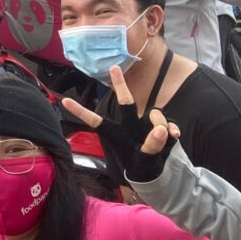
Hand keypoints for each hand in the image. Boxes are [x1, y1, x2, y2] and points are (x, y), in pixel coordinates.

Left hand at [62, 65, 180, 181]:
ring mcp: (144, 123)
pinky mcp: (161, 124)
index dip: (81, 112)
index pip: (96, 121)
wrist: (156, 172)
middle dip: (120, 84)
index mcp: (116, 134)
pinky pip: (169, 121)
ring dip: (160, 123)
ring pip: (155, 113)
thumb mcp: (144, 161)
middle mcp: (128, 125)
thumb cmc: (141, 165)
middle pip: (125, 102)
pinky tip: (176, 135)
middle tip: (114, 68)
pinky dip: (173, 128)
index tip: (64, 101)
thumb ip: (152, 146)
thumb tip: (161, 130)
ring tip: (163, 137)